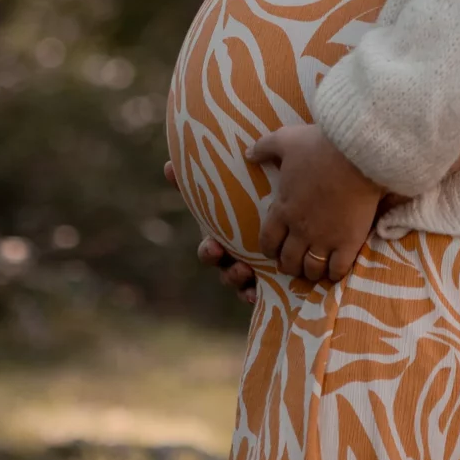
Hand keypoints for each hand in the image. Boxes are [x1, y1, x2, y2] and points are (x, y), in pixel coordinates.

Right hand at [165, 158, 259, 302]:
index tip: (214, 246)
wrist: (291, 203)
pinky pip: (263, 292)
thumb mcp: (233, 182)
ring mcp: (253, 269)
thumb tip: (168, 166)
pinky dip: (257, 294)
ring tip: (249, 274)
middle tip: (239, 268)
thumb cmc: (255, 191)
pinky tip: (260, 291)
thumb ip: (200, 176)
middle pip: (226, 271)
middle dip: (228, 272)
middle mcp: (235, 256)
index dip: (209, 251)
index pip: (209, 250)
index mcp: (224, 237)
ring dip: (242, 281)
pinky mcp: (273, 277)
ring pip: (242, 283)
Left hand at [248, 121, 382, 282]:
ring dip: (310, 271)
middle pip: (288, 260)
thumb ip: (265, 147)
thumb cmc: (319, 146)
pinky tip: (335, 269)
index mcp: (283, 208)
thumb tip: (247, 154)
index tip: (275, 249)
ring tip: (314, 269)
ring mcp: (324, 238)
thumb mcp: (286, 140)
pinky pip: (337, 270)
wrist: (357, 153)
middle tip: (294, 262)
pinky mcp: (348, 242)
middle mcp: (300, 229)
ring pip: (311, 269)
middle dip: (289, 264)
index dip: (270, 249)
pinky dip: (334, 274)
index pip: (268, 241)